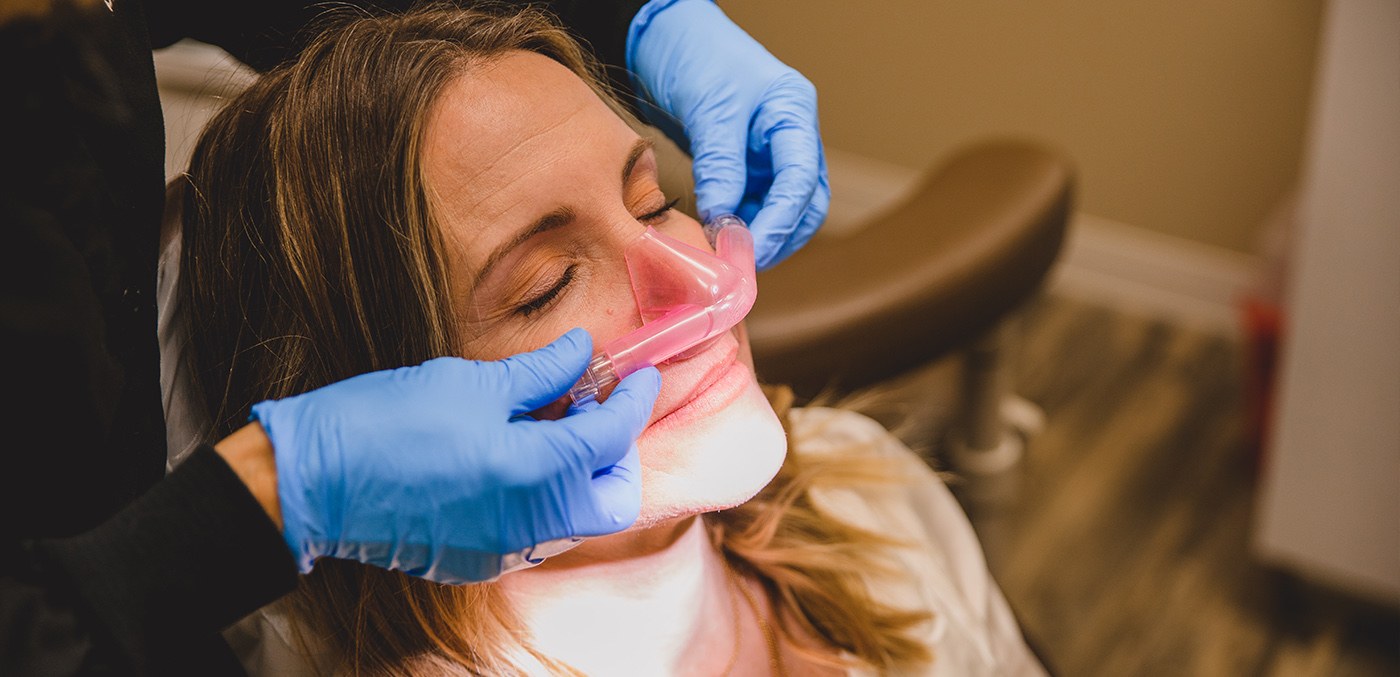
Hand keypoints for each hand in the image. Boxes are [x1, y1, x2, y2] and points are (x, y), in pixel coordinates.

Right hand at [249, 328, 660, 583]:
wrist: (310, 482)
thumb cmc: (385, 422)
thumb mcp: (471, 382)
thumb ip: (541, 373)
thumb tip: (584, 353)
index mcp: (536, 474)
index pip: (612, 438)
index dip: (633, 401)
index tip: (641, 375)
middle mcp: (530, 524)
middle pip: (613, 497)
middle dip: (616, 453)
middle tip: (596, 406)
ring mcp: (504, 551)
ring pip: (576, 519)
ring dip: (580, 475)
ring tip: (553, 424)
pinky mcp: (478, 562)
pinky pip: (535, 533)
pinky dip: (543, 496)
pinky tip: (518, 457)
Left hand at [628, 0, 830, 270]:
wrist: (661, 35)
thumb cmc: (694, 55)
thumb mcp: (710, 108)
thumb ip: (721, 164)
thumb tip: (725, 220)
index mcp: (793, 113)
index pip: (802, 179)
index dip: (781, 222)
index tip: (752, 251)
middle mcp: (789, 135)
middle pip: (804, 203)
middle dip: (778, 236)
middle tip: (740, 264)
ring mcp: (768, 151)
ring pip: (780, 209)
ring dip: (758, 235)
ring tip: (725, 255)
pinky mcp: (743, 163)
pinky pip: (751, 204)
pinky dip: (739, 224)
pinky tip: (716, 237)